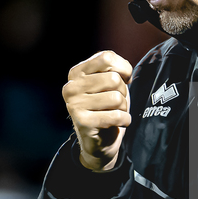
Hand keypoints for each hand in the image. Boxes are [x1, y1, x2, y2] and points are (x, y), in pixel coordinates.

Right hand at [62, 50, 132, 171]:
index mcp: (76, 72)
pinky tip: (120, 122)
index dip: (123, 68)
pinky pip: (115, 116)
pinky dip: (124, 120)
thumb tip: (125, 72)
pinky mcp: (82, 121)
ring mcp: (74, 104)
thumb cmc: (107, 107)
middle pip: (113, 79)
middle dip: (123, 92)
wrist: (100, 141)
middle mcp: (71, 86)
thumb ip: (115, 69)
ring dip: (124, 107)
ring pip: (116, 98)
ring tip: (117, 112)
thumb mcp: (110, 83)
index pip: (106, 57)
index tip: (125, 79)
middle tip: (118, 102)